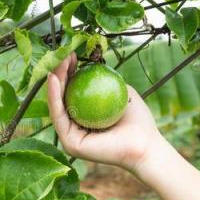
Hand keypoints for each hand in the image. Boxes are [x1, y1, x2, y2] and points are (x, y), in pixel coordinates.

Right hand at [47, 52, 164, 170]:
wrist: (145, 145)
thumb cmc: (137, 121)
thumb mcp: (120, 91)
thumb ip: (103, 80)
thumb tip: (90, 62)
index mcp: (83, 119)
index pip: (71, 94)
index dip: (69, 73)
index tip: (72, 55)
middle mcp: (74, 128)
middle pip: (61, 98)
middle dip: (59, 74)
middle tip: (63, 55)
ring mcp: (69, 137)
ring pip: (56, 105)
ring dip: (54, 82)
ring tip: (57, 63)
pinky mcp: (69, 143)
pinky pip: (59, 116)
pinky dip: (54, 96)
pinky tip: (55, 78)